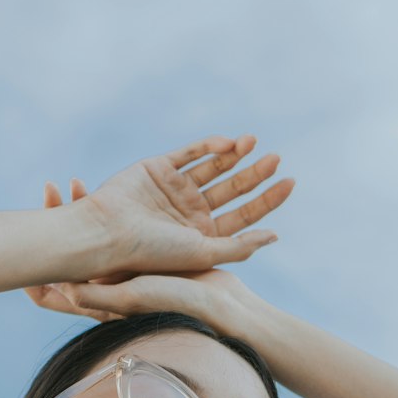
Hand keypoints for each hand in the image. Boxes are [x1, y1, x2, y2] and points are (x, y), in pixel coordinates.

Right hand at [24, 133, 292, 326]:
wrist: (107, 235)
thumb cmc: (152, 254)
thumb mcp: (203, 254)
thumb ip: (240, 247)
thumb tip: (275, 236)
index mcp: (203, 236)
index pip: (243, 215)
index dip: (268, 200)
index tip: (290, 182)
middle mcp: (190, 213)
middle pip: (232, 189)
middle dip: (255, 174)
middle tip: (276, 159)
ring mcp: (174, 189)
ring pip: (213, 168)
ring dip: (235, 156)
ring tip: (255, 143)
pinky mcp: (157, 168)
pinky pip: (189, 153)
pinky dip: (209, 146)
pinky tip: (229, 144)